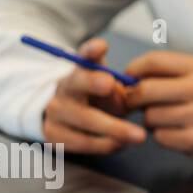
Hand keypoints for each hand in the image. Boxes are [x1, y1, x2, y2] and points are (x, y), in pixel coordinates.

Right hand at [43, 38, 146, 153]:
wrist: (70, 116)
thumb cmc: (99, 96)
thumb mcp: (110, 83)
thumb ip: (118, 82)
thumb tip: (122, 87)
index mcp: (81, 69)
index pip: (84, 55)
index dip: (91, 50)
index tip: (101, 47)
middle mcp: (64, 87)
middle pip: (78, 85)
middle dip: (96, 85)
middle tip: (116, 91)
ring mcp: (55, 112)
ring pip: (84, 121)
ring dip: (114, 130)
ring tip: (139, 136)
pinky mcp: (53, 136)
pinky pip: (82, 143)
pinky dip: (105, 145)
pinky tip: (121, 144)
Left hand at [123, 51, 192, 159]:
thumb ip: (173, 71)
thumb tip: (130, 78)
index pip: (153, 61)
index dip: (132, 71)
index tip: (129, 79)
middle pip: (144, 90)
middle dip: (134, 99)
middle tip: (138, 104)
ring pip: (150, 117)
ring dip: (152, 120)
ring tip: (169, 119)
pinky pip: (160, 137)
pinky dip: (163, 136)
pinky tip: (179, 132)